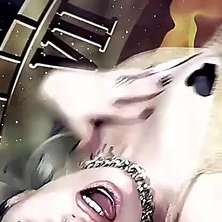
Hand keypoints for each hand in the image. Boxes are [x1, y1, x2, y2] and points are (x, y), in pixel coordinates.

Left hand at [38, 67, 167, 155]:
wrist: (53, 84)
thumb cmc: (63, 105)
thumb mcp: (73, 123)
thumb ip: (86, 135)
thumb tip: (90, 151)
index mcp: (102, 108)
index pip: (126, 112)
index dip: (141, 112)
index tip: (158, 113)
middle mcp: (108, 94)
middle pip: (132, 92)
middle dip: (149, 91)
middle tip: (168, 90)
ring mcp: (108, 83)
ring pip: (130, 81)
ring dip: (147, 80)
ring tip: (164, 79)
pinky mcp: (106, 74)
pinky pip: (125, 73)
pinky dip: (138, 72)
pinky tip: (149, 71)